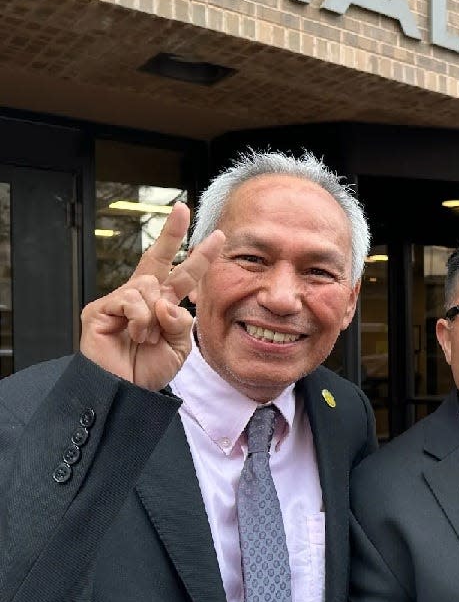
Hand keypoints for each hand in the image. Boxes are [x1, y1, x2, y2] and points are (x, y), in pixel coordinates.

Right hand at [79, 203, 224, 390]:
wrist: (124, 391)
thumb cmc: (148, 370)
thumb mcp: (179, 347)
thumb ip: (181, 323)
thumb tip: (169, 303)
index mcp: (163, 304)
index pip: (183, 274)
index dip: (198, 255)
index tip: (217, 235)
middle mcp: (142, 297)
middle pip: (158, 258)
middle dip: (172, 233)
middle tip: (183, 209)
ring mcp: (119, 301)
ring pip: (148, 286)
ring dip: (154, 315)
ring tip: (146, 337)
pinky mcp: (100, 309)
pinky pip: (130, 301)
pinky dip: (139, 319)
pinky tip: (134, 335)